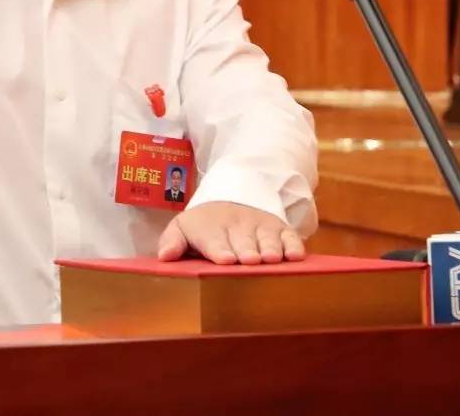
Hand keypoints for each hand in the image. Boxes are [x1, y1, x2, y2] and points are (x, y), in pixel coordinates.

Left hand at [157, 202, 304, 264]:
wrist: (229, 200)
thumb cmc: (203, 226)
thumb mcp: (183, 228)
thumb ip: (172, 242)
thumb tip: (164, 256)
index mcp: (210, 228)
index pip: (214, 240)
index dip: (219, 249)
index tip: (224, 260)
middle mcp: (237, 225)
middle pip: (243, 240)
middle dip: (246, 250)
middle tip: (249, 260)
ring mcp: (260, 226)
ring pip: (267, 237)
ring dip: (270, 247)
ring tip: (271, 258)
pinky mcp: (279, 228)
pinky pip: (289, 235)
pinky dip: (293, 245)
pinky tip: (296, 255)